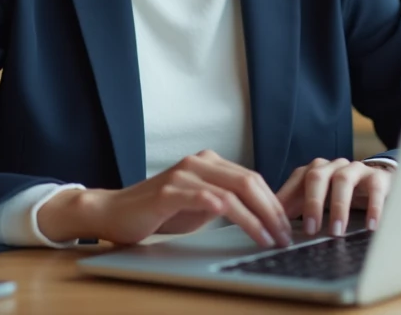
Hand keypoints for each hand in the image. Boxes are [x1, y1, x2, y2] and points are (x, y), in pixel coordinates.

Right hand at [37, 150, 292, 248]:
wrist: (114, 212)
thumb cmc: (158, 211)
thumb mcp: (198, 205)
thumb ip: (225, 201)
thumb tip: (261, 215)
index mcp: (208, 162)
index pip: (251, 178)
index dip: (273, 202)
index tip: (286, 226)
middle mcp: (198, 162)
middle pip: (248, 181)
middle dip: (272, 210)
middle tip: (285, 235)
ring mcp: (183, 175)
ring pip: (234, 191)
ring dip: (258, 218)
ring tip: (270, 238)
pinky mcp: (169, 192)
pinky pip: (209, 199)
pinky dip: (233, 214)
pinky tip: (246, 228)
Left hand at [275, 159, 393, 236]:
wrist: (377, 182)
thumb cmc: (340, 194)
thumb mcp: (318, 200)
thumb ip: (296, 208)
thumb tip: (274, 228)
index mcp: (314, 170)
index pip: (296, 181)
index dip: (288, 201)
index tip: (281, 225)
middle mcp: (332, 166)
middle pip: (317, 176)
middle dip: (312, 203)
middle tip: (311, 230)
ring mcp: (355, 169)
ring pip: (343, 180)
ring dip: (339, 206)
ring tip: (337, 231)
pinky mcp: (377, 177)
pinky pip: (374, 188)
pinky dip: (373, 207)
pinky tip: (371, 226)